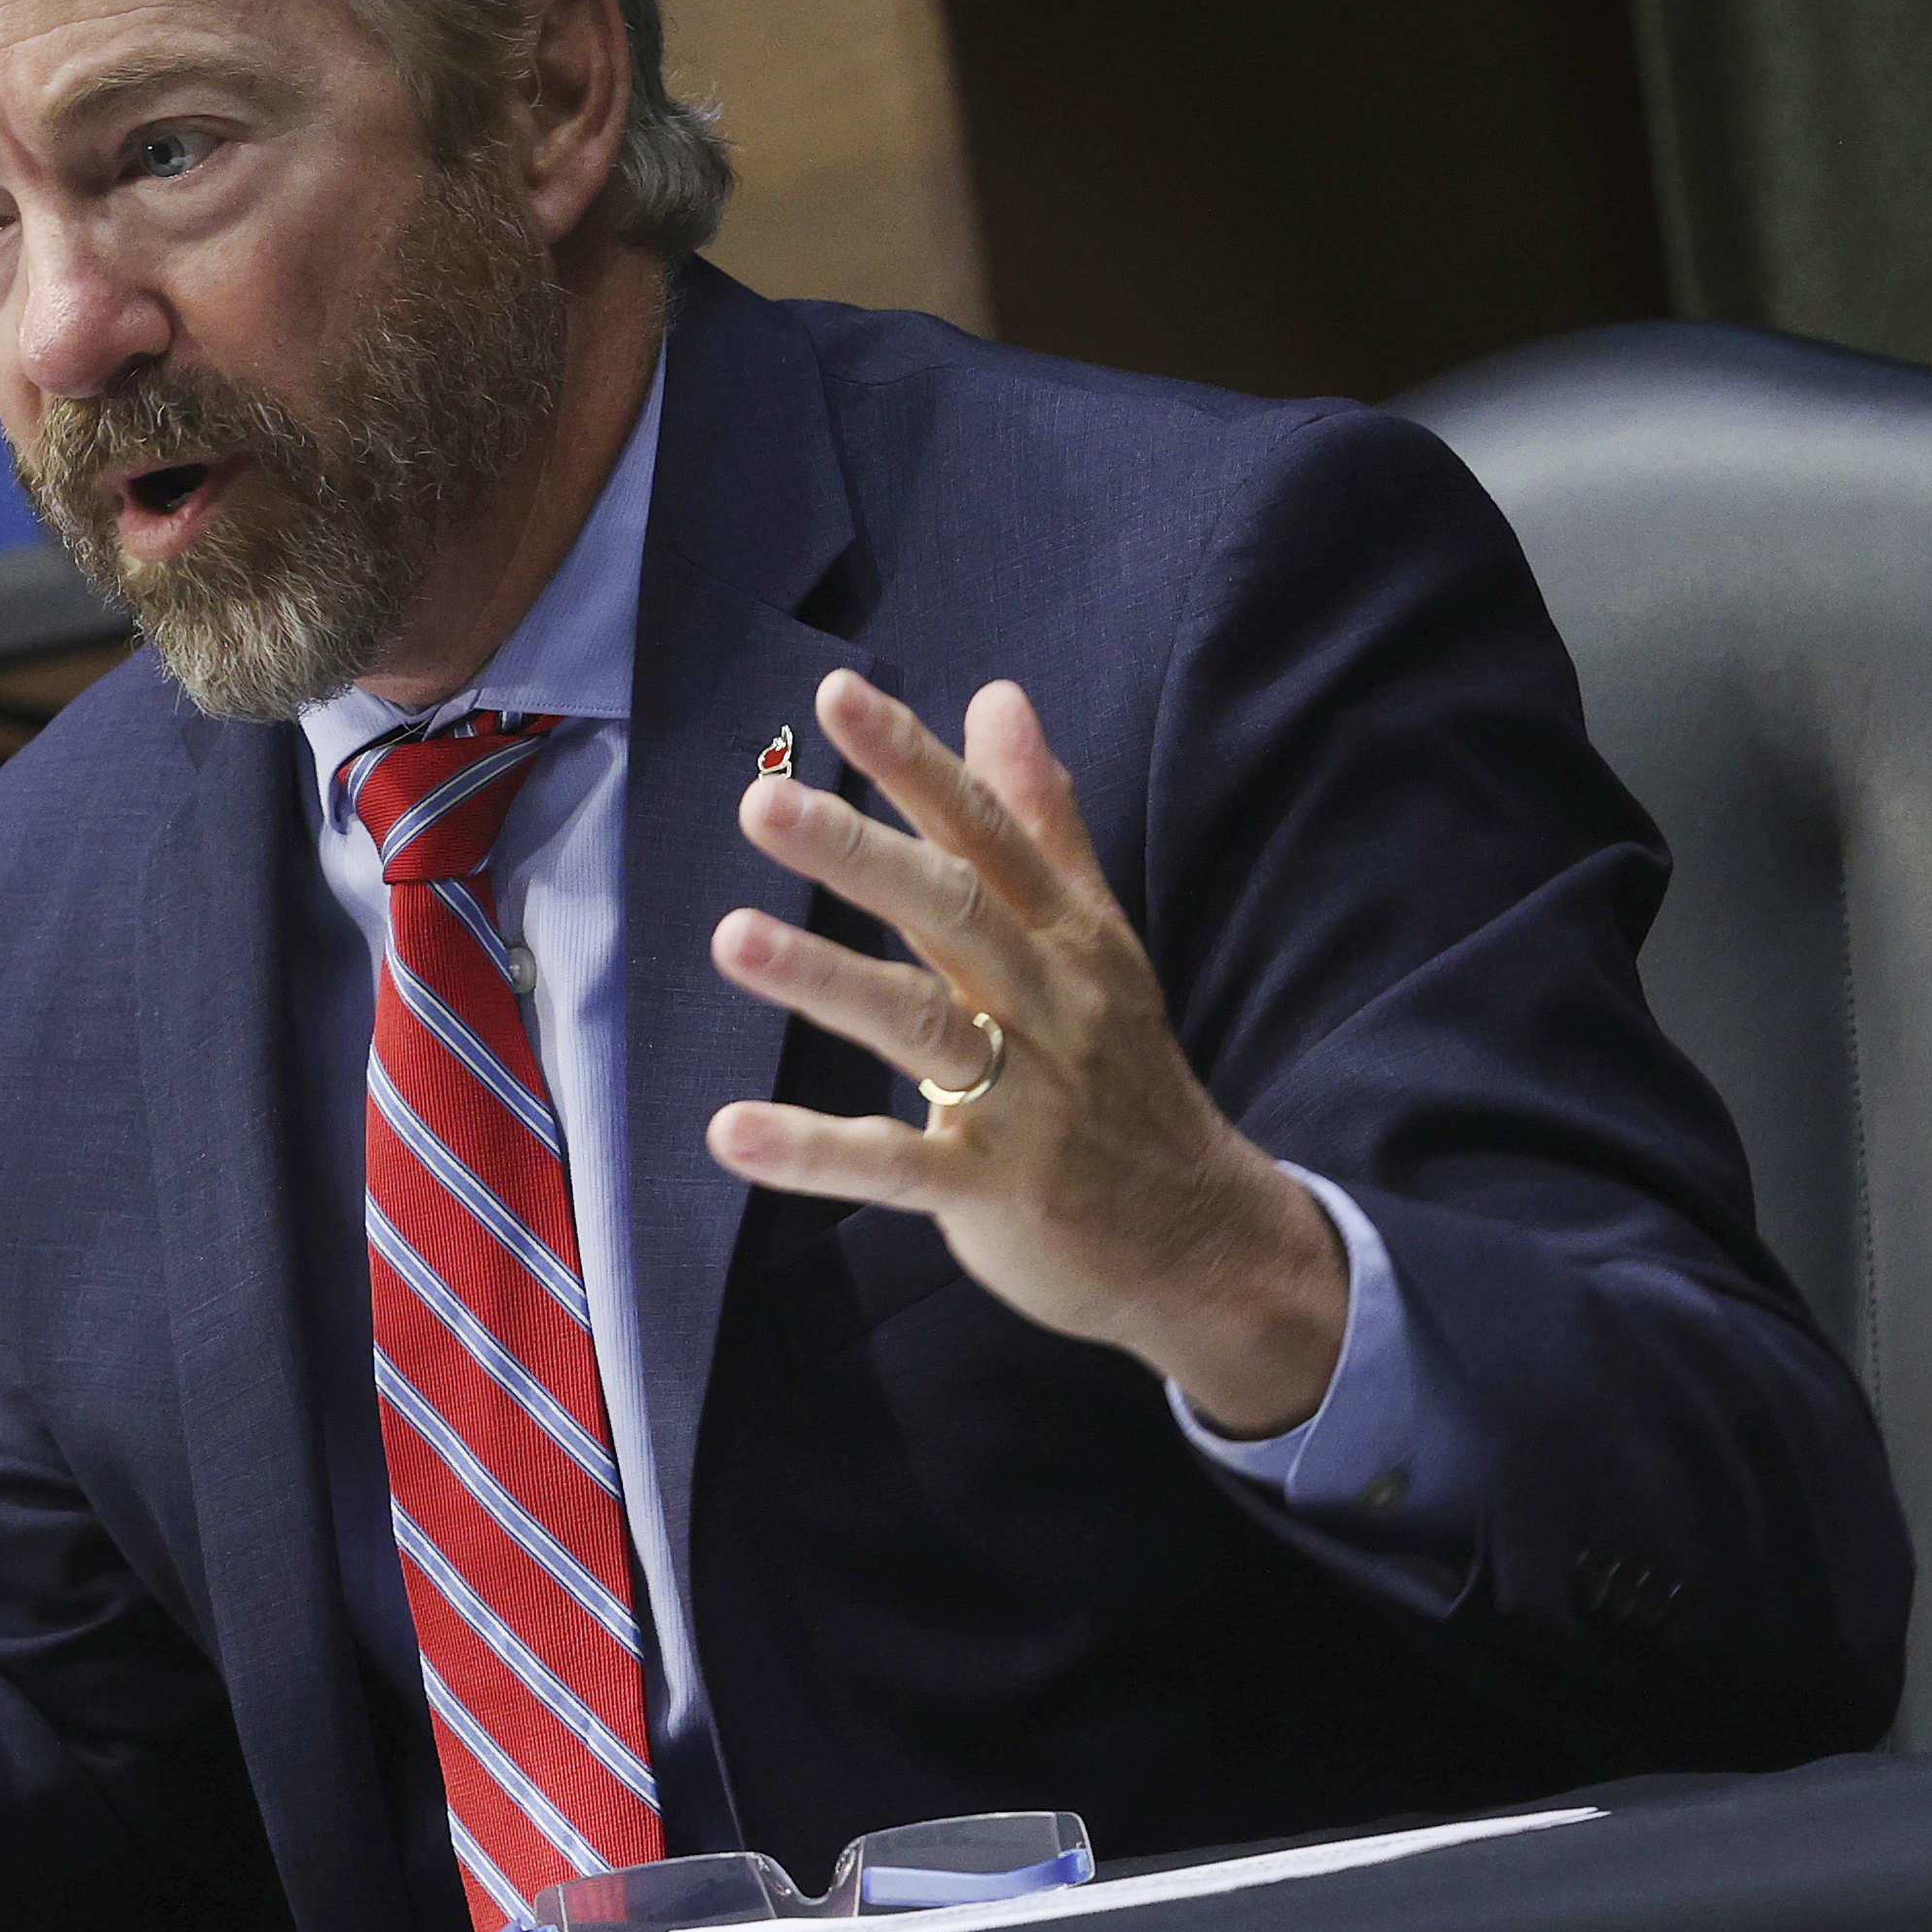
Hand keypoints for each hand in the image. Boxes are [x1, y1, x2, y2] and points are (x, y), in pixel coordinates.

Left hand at [702, 668, 1347, 1437]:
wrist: (1201, 1238)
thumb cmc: (1123, 1072)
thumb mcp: (1095, 938)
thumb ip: (1037, 820)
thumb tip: (997, 695)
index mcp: (1062, 935)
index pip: (984, 830)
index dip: (916, 761)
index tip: (837, 693)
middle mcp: (1045, 1002)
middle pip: (952, 911)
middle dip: (859, 854)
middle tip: (761, 802)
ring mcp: (1022, 1099)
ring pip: (921, 1024)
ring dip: (826, 980)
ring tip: (732, 936)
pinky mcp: (992, 1189)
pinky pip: (897, 1165)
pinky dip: (815, 1152)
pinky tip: (731, 1132)